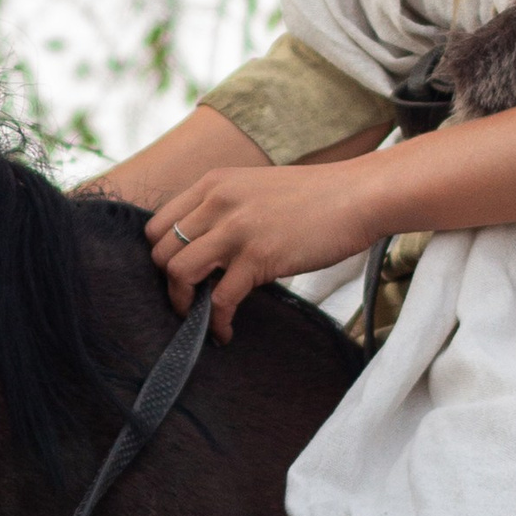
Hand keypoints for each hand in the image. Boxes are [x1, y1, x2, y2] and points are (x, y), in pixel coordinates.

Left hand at [148, 158, 385, 336]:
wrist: (358, 195)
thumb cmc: (316, 197)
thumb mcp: (255, 188)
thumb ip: (225, 210)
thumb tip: (204, 248)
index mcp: (213, 184)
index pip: (157, 223)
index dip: (161, 255)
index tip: (177, 274)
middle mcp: (217, 203)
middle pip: (160, 250)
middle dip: (167, 281)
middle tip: (187, 299)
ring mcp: (236, 230)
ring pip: (178, 272)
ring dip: (183, 302)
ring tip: (198, 317)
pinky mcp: (258, 258)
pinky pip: (219, 299)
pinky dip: (217, 322)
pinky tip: (226, 331)